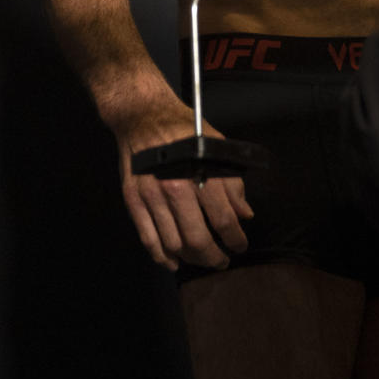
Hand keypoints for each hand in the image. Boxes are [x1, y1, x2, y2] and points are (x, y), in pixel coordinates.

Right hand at [105, 83, 252, 270]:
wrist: (142, 116)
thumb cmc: (182, 128)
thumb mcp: (216, 147)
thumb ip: (232, 183)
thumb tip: (244, 215)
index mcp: (200, 173)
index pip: (224, 220)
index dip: (235, 239)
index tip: (239, 245)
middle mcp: (175, 188)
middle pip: (198, 239)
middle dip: (214, 257)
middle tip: (221, 261)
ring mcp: (151, 197)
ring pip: (174, 244)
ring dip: (191, 258)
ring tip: (201, 259)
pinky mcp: (134, 201)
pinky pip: (148, 239)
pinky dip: (161, 257)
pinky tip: (173, 262)